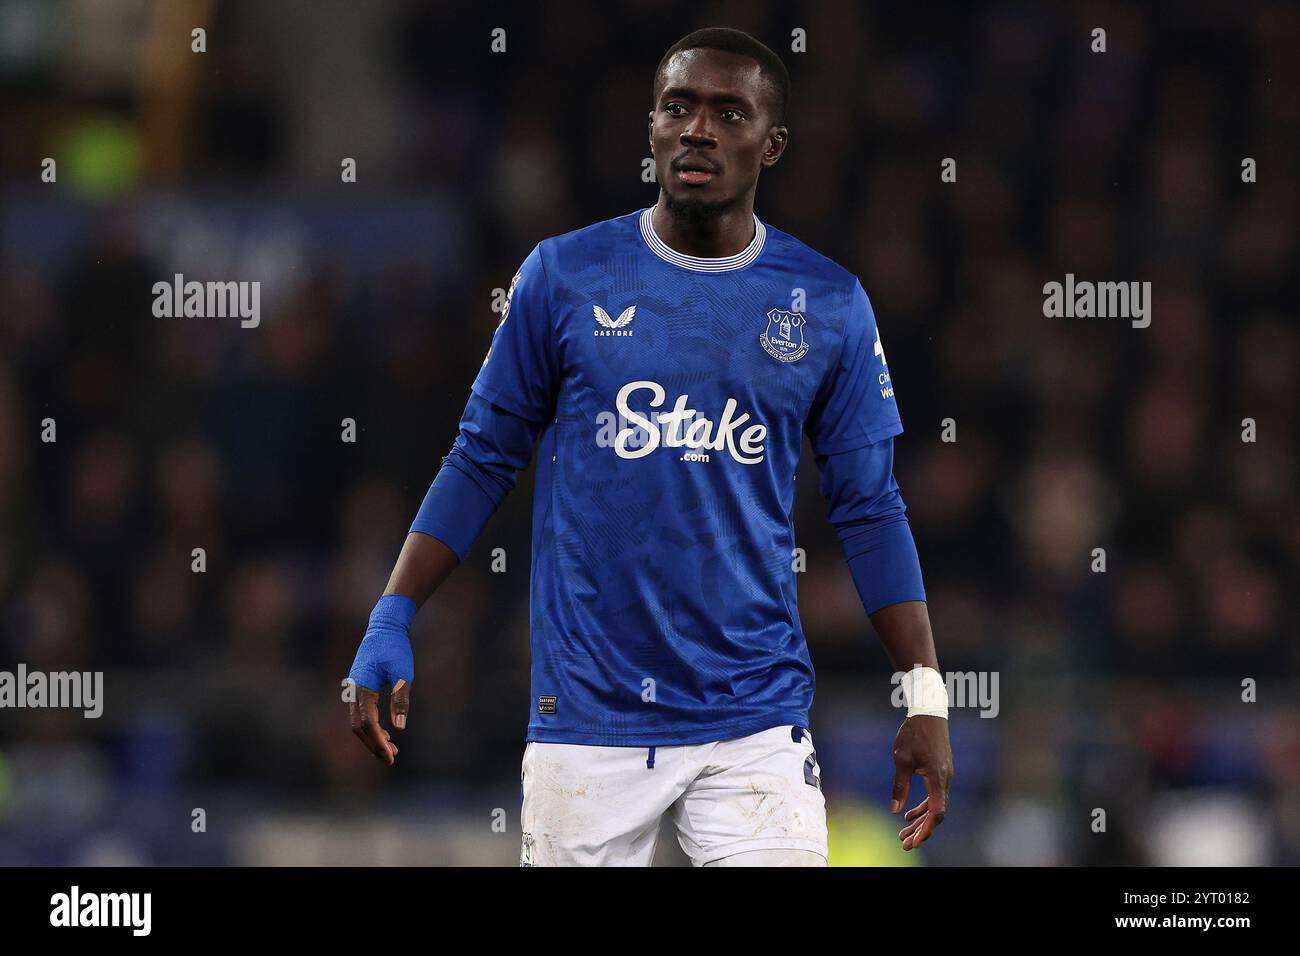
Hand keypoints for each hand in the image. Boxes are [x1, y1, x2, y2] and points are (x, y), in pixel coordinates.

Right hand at [345, 595, 415, 764]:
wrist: (384, 627)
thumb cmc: (395, 648)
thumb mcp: (403, 673)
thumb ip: (401, 699)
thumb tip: (399, 728)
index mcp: (362, 687)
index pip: (366, 723)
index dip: (377, 741)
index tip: (390, 756)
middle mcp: (354, 690)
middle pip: (358, 727)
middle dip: (373, 745)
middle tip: (391, 759)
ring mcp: (354, 689)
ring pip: (357, 722)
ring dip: (372, 738)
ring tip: (391, 751)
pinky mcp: (358, 688)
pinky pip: (360, 714)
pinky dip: (370, 727)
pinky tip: (385, 734)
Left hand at [890, 714, 952, 850]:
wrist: (928, 713)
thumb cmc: (914, 734)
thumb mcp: (902, 760)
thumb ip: (900, 786)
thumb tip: (895, 810)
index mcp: (937, 778)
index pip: (936, 813)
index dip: (925, 830)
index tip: (913, 842)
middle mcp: (945, 780)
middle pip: (936, 814)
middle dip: (921, 830)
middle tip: (904, 843)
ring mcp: (945, 776)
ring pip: (935, 806)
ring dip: (920, 820)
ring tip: (903, 832)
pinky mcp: (941, 772)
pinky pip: (935, 796)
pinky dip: (923, 807)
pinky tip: (909, 814)